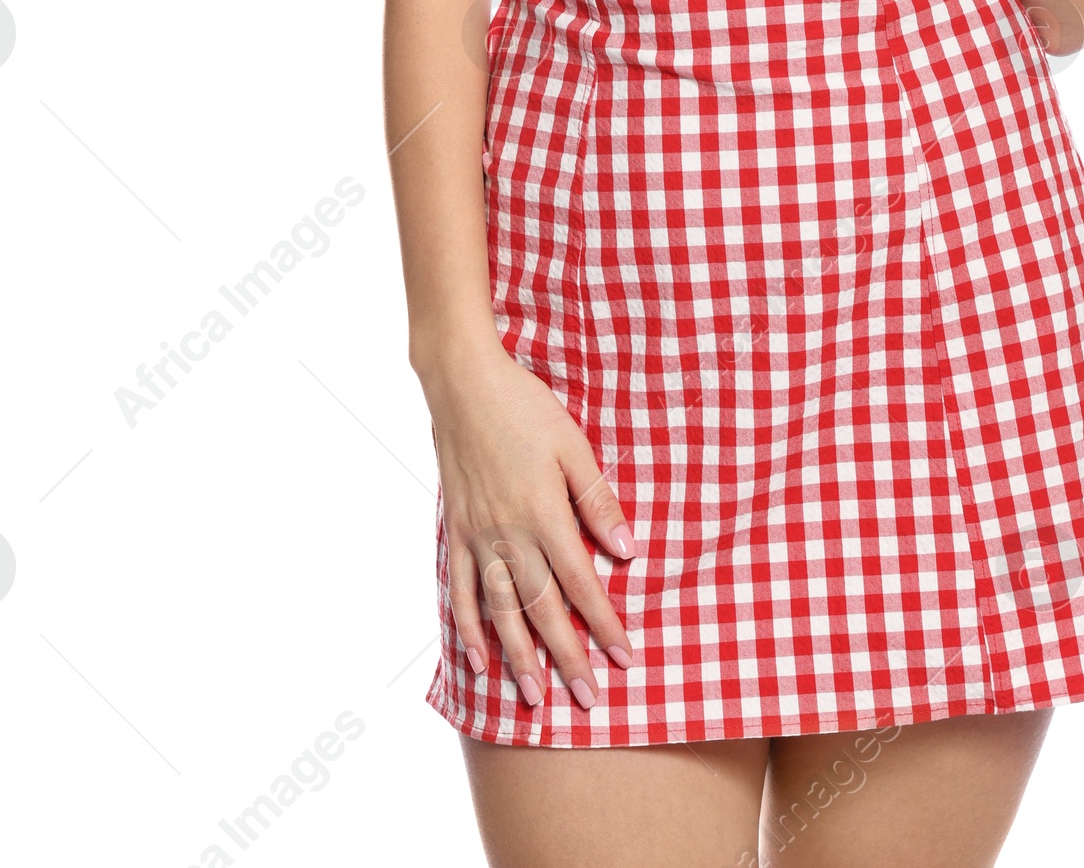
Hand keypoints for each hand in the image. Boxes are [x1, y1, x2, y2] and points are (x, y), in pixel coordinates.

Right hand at [423, 339, 636, 707]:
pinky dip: (468, 628)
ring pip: (500, 611)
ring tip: (533, 698)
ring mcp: (478, 536)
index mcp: (544, 513)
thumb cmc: (526, 407)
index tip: (624, 658)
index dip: (604, 624)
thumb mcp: (573, 445)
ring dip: (518, 657)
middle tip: (586, 700)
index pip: (581, 583)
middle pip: (543, 609)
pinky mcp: (456, 530)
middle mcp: (509, 534)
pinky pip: (462, 589)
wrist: (463, 383)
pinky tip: (479, 659)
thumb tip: (627, 549)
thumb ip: (597, 499)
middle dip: (567, 657)